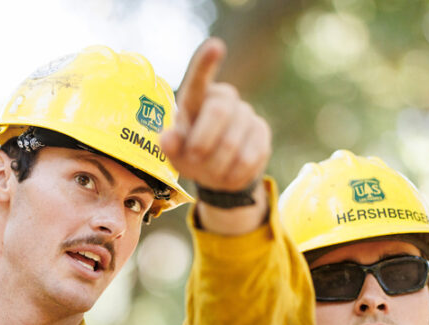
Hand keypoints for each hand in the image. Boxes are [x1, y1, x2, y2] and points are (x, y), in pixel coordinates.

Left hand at [161, 37, 271, 233]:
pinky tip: (228, 174)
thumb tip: (167, 138)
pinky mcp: (262, 131)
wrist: (219, 171)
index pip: (199, 79)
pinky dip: (234, 174)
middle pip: (218, 111)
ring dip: (217, 164)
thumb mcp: (176, 153)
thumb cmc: (191, 155)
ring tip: (211, 172)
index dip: (206, 63)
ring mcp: (245, 113)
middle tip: (194, 158)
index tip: (215, 46)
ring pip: (233, 140)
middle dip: (203, 142)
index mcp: (196, 98)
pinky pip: (249, 156)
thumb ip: (170, 146)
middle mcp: (223, 98)